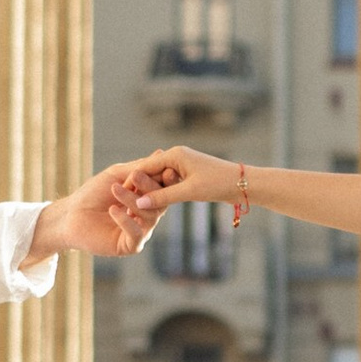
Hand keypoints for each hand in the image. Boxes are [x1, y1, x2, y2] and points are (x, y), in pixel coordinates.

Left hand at [28, 160, 173, 264]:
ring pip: (149, 216)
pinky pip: (137, 234)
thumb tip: (160, 153)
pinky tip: (112, 210)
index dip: (165, 178)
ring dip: (132, 200)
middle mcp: (147, 215)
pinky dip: (126, 220)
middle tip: (135, 176)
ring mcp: (140, 231)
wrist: (70, 215)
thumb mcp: (116, 175)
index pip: (163, 187)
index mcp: (146, 198)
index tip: (164, 168)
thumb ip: (139, 168)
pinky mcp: (130, 246)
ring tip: (115, 189)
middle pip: (160, 202)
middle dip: (149, 187)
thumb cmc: (92, 193)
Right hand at [116, 144, 238, 217]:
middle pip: (150, 172)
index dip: (131, 181)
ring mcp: (183, 165)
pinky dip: (161, 193)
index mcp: (175, 154)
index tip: (117, 196)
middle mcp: (177, 156)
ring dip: (149, 192)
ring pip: (159, 179)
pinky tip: (152, 205)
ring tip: (133, 206)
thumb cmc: (218, 184)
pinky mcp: (189, 175)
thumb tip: (139, 203)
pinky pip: (169, 183)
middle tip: (121, 203)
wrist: (243, 184)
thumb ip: (163, 197)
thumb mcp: (189, 192)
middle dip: (138, 187)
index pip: (145, 166)